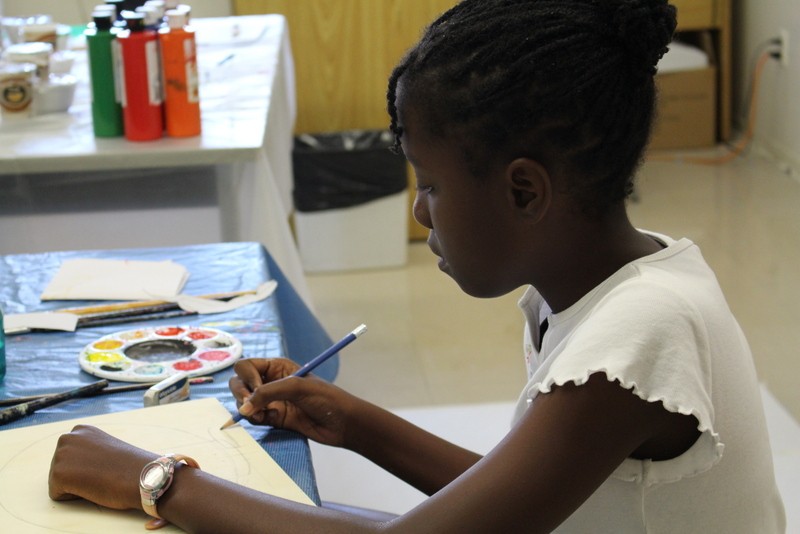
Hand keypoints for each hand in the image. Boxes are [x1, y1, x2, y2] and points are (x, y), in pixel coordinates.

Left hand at [49, 425, 155, 509]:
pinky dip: (73, 497)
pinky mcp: (58, 474)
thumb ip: (89, 450)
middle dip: (77, 475)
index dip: (86, 466)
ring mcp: (61, 455)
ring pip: (58, 481)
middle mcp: (67, 437)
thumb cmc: (129, 466)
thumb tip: (79, 463)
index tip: (104, 466)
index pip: (70, 456)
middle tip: (101, 474)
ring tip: (98, 479)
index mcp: (81, 430)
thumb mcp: (106, 448)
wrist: (141, 475)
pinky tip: (92, 487)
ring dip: (75, 486)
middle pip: (61, 467)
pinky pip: (58, 494)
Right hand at [229, 358, 357, 446]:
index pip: (246, 366)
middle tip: (250, 404)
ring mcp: (272, 401)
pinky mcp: (275, 418)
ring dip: (246, 407)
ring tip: (260, 414)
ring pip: (244, 401)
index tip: (257, 388)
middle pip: (240, 383)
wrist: (342, 423)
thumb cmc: (325, 398)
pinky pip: (254, 417)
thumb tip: (244, 407)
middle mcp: (271, 382)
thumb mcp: (297, 387)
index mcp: (277, 367)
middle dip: (241, 393)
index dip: (246, 376)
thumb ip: (268, 393)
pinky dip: (253, 419)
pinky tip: (264, 420)